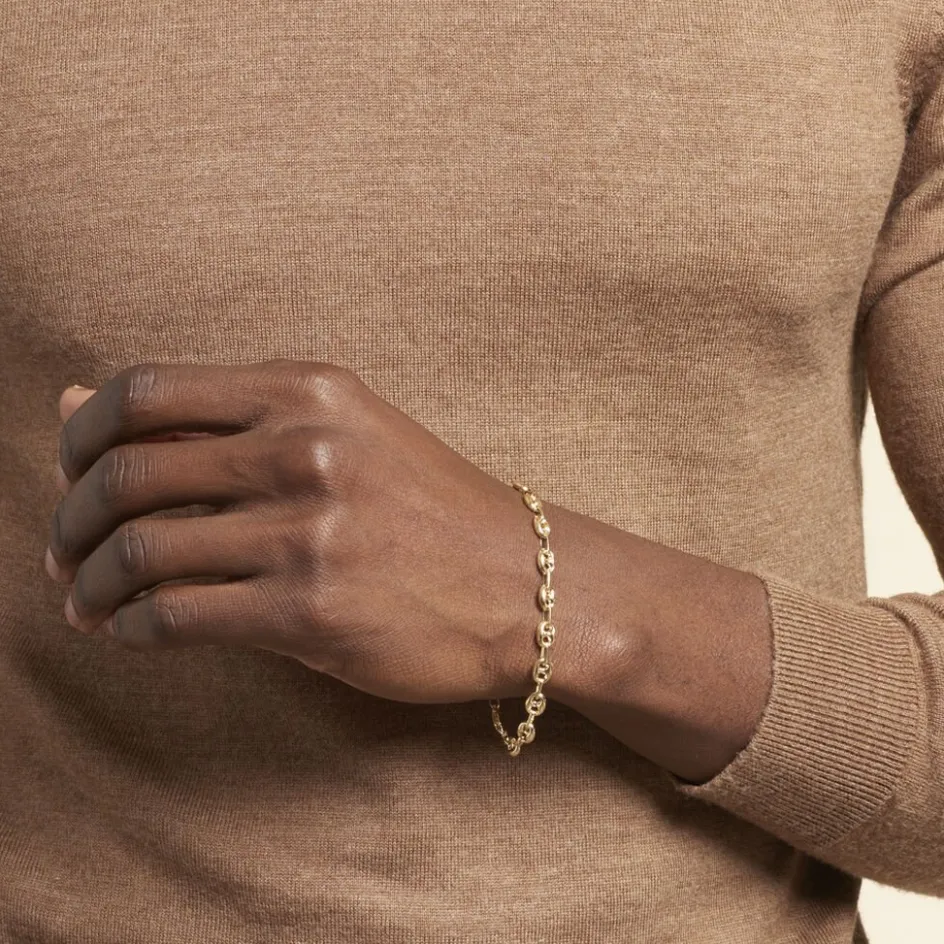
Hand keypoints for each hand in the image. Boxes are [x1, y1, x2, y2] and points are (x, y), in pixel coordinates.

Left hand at [45, 360, 547, 704]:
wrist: (523, 581)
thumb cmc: (426, 507)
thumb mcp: (338, 436)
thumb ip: (213, 422)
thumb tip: (73, 404)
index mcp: (308, 390)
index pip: (146, 391)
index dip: (83, 438)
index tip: (74, 477)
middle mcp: (305, 448)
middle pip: (128, 472)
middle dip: (71, 522)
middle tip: (65, 555)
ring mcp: (310, 530)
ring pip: (141, 551)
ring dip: (91, 585)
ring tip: (87, 603)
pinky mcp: (312, 611)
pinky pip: (177, 616)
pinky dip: (131, 629)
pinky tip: (134, 633)